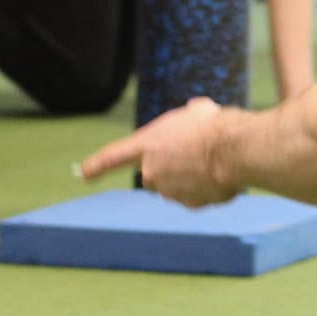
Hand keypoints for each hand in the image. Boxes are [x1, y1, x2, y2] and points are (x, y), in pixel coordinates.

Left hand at [78, 97, 236, 207]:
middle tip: (195, 150)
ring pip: (177, 184)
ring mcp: (169, 191)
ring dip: (192, 174)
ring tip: (213, 158)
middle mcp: (151, 172)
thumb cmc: (212, 125)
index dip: (97, 165)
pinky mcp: (189, 204)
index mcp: (146, 146)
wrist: (232, 151)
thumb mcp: (194, 111)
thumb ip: (184, 120)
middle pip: (154, 172)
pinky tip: (220, 173)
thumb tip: (195, 116)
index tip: (84, 173)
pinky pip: (196, 195)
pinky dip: (205, 187)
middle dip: (170, 165)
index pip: (113, 157)